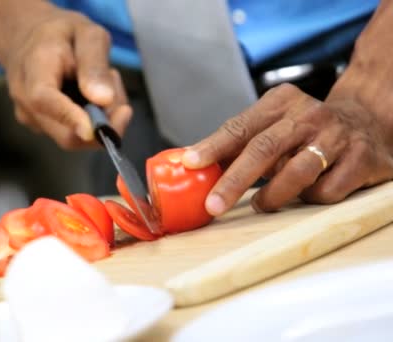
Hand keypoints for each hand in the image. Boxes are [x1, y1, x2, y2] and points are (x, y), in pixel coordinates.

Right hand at [0, 0, 130, 149]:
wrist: (29, 38)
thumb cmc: (60, 34)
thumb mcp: (87, 34)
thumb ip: (95, 65)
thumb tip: (104, 100)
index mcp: (33, 69)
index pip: (44, 100)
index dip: (71, 118)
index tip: (96, 129)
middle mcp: (25, 101)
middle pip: (65, 134)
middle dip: (103, 121)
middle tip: (115, 83)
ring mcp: (31, 118)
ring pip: (75, 136)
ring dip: (100, 118)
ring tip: (100, 81)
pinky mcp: (41, 128)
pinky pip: (73, 133)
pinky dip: (91, 120)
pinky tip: (88, 93)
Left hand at [181, 83, 392, 215]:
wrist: (368, 122)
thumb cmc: (306, 131)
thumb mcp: (273, 125)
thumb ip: (239, 143)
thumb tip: (192, 165)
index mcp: (280, 102)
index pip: (240, 126)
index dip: (213, 146)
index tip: (190, 163)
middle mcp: (309, 115)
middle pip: (264, 148)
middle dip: (234, 181)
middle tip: (214, 205)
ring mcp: (337, 135)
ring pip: (298, 171)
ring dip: (273, 194)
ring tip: (261, 204)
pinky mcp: (361, 158)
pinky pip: (327, 190)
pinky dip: (311, 198)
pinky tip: (309, 192)